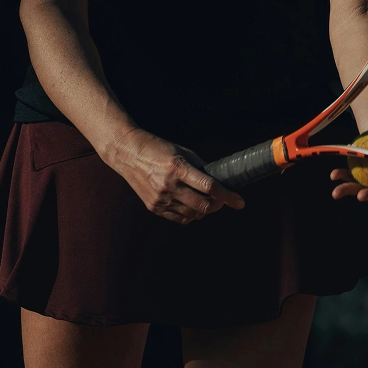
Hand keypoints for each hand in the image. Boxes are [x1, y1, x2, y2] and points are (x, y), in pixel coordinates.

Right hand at [108, 127, 244, 223]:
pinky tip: (189, 204)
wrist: (127, 153)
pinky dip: (190, 214)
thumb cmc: (158, 149)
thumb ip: (201, 168)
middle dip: (218, 206)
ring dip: (204, 210)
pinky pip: (181, 218)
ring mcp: (160, 198)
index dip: (228, 197)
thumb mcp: (182, 152)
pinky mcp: (154, 207)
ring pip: (194, 215)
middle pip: (204, 206)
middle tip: (221, 201)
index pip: (210, 187)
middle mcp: (169, 185)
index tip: (240, 202)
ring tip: (203, 199)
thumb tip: (221, 183)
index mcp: (178, 168)